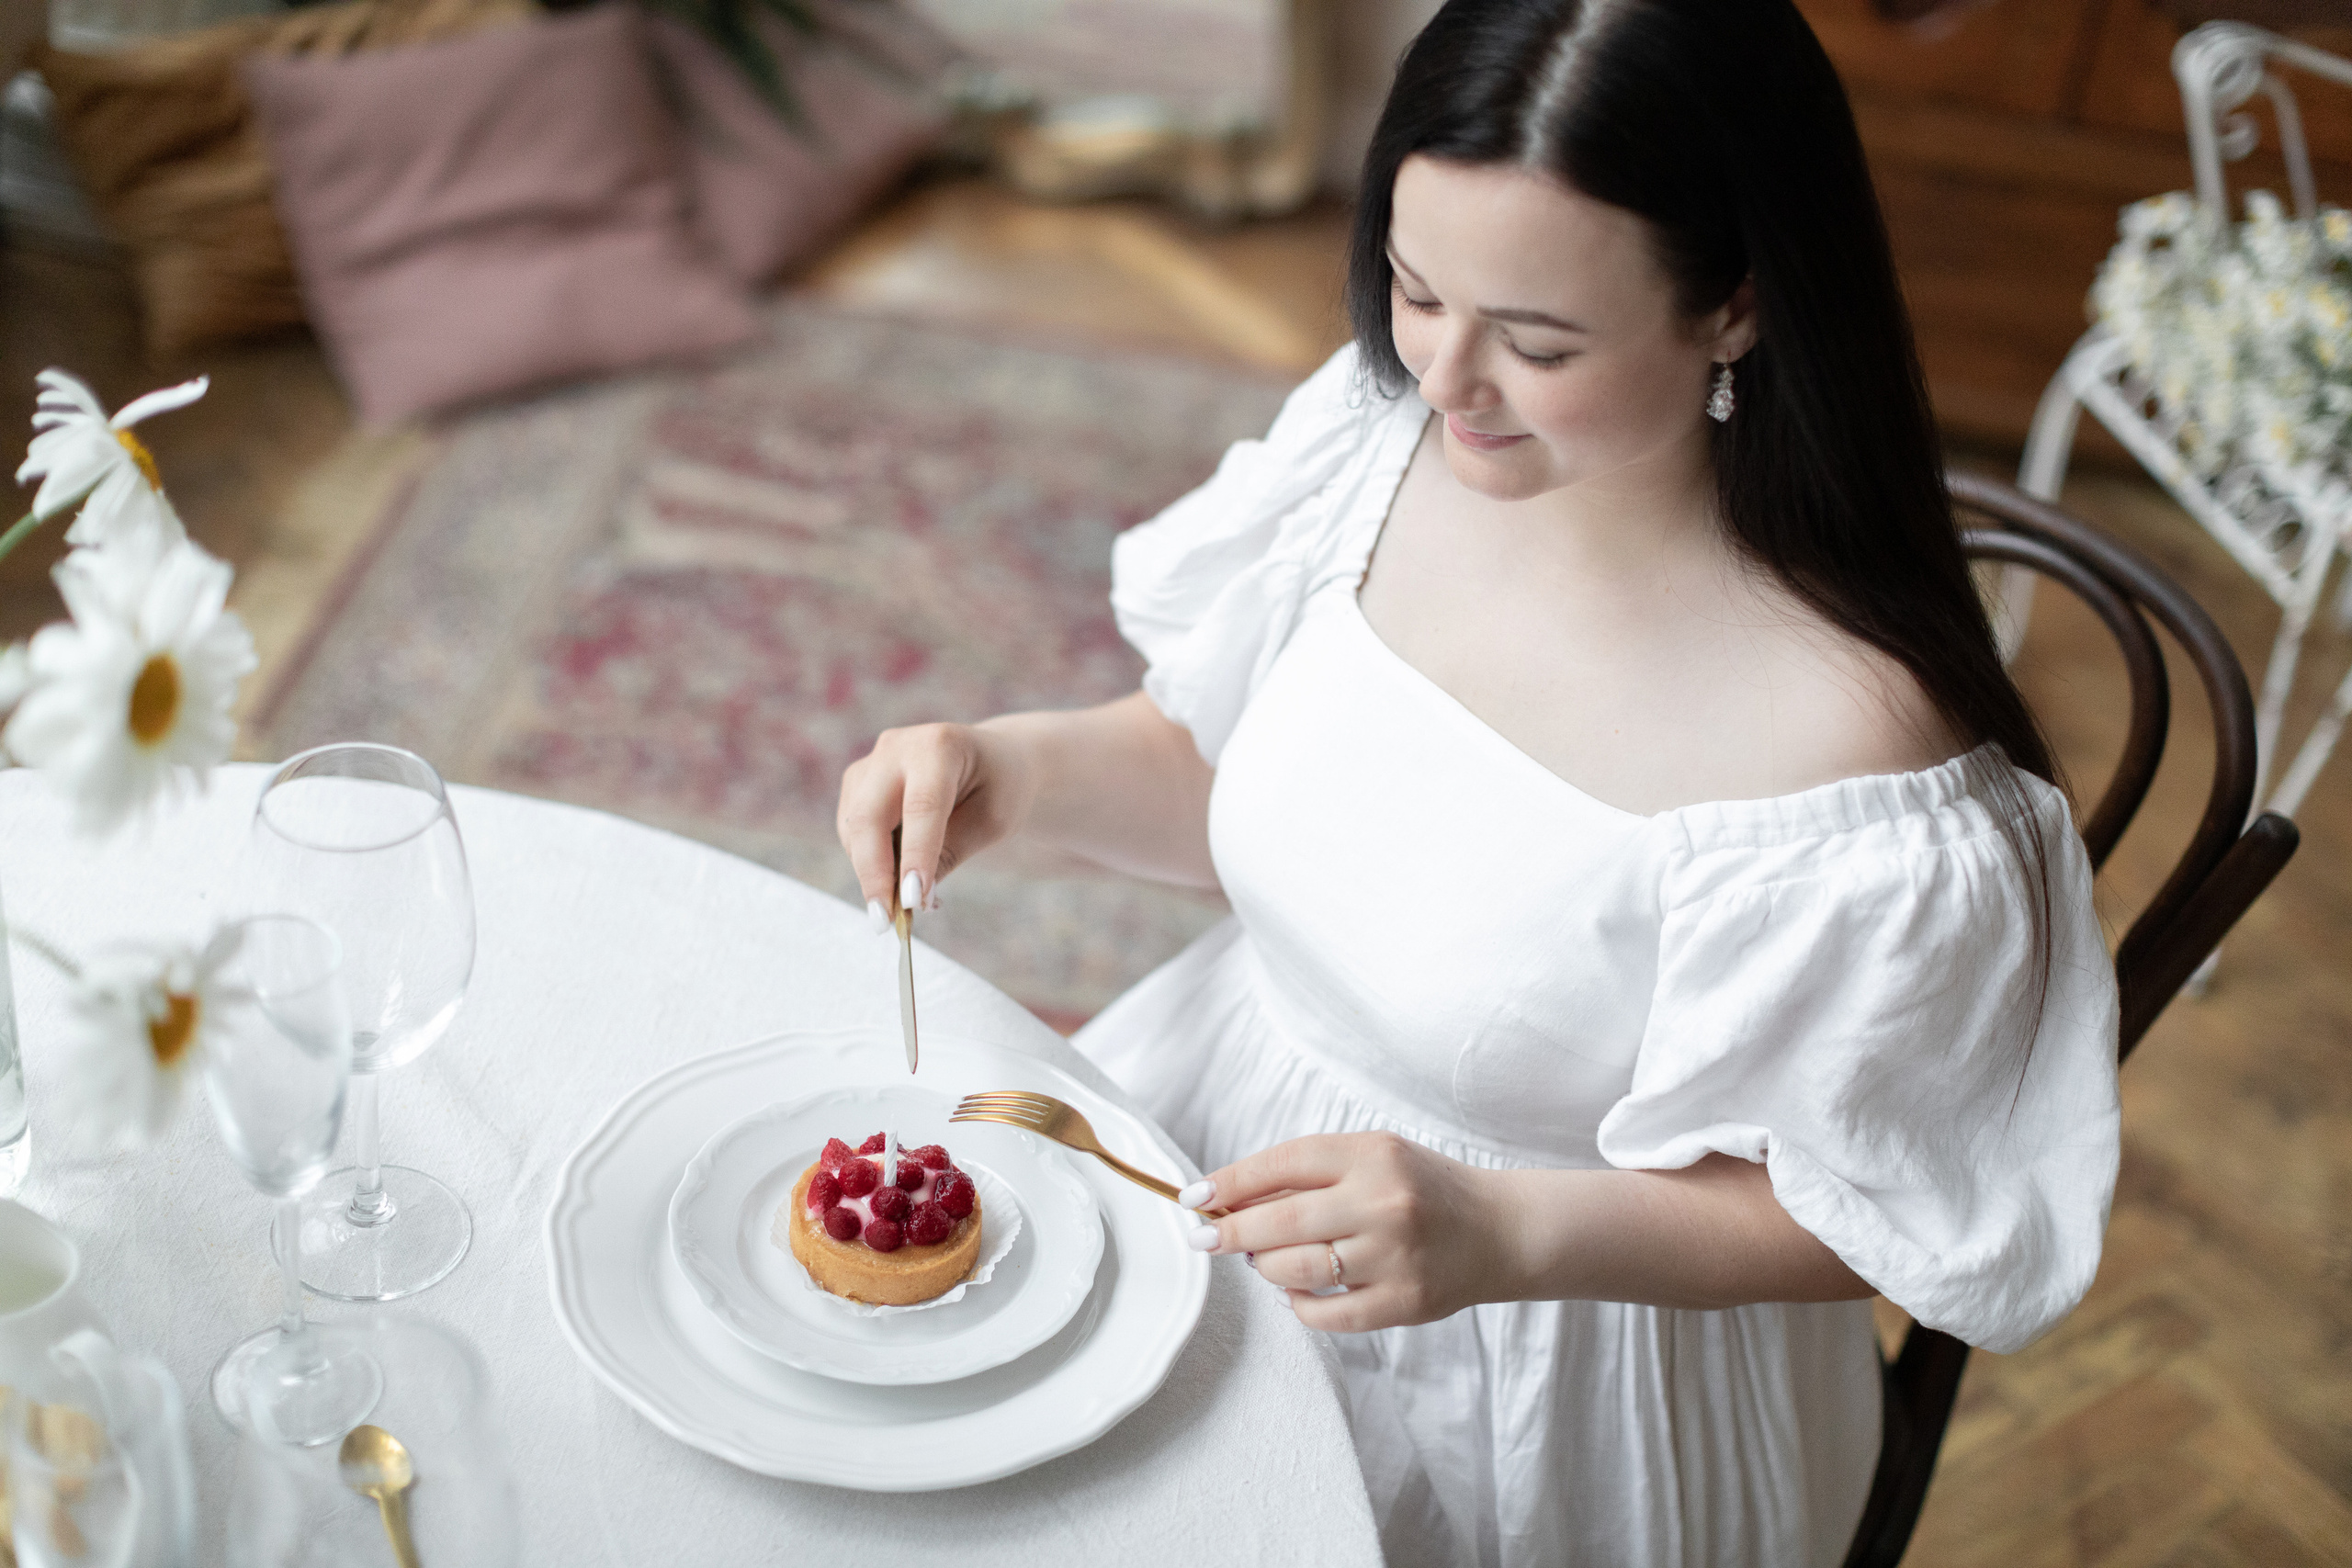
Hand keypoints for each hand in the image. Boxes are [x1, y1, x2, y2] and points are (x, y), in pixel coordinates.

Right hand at [837, 722, 1037, 916]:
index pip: (922, 806)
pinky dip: (869, 863)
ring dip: (870, 874)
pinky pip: (853, 831)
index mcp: (939, 745)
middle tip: (885, 923)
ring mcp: (871, 763)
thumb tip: (912, 898)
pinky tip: (894, 883)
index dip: (915, 855)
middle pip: (869, 816)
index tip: (912, 902)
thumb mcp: (992, 821)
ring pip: (854, 828)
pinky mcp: (857, 783)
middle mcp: (897, 747)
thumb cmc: (998, 787)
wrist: (990, 758)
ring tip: (899, 909)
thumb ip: (951, 853)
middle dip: (874, 874)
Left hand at [1185, 1133, 1510, 1332]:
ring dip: (1263, 1267)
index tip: (1195, 1197)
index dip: (1230, 1181)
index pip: (1282, 1163)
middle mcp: (1383, 1203)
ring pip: (1293, 1270)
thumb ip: (1311, 1174)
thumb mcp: (1374, 1158)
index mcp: (1372, 1155)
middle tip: (1205, 1239)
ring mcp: (1393, 1257)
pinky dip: (1298, 1305)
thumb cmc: (1423, 1189)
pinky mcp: (1402, 1303)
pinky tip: (1298, 1291)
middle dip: (1229, 1232)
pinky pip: (1324, 1315)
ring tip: (1261, 1259)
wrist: (1499, 1231)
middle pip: (1279, 1222)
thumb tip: (1232, 1199)